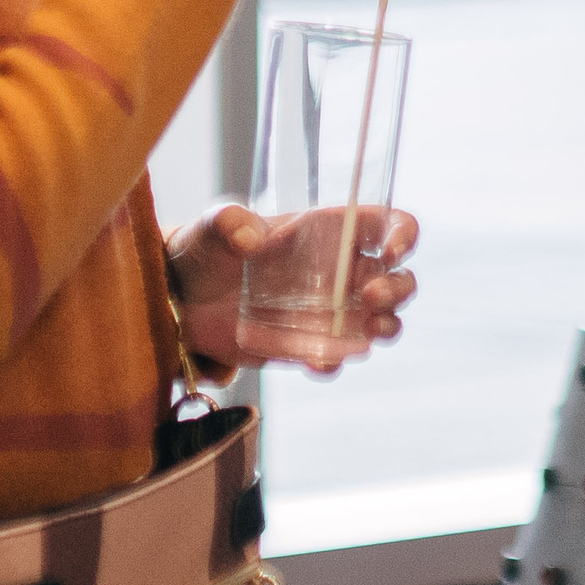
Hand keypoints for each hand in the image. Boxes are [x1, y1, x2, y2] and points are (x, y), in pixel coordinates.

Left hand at [168, 202, 419, 375]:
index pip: (385, 224)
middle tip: (370, 298)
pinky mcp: (309, 344)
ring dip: (385, 327)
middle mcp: (339, 269)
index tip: (393, 249)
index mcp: (329, 229)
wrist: (182, 301)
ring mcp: (328, 310)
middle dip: (397, 288)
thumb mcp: (212, 226)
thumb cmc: (205, 248)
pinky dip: (335, 360)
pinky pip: (338, 355)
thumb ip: (228, 222)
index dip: (402, 233)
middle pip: (397, 276)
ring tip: (368, 334)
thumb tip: (249, 237)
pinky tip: (316, 361)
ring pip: (381, 319)